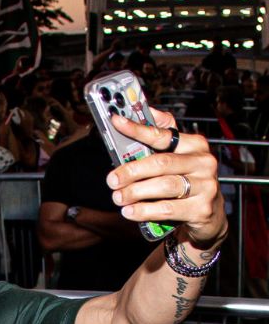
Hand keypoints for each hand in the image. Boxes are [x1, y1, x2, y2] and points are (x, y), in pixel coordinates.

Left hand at [107, 110, 226, 246]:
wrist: (210, 212)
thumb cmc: (187, 178)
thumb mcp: (178, 155)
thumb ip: (163, 134)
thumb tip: (148, 111)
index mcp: (195, 145)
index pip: (163, 134)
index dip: (138, 129)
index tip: (117, 123)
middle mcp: (203, 163)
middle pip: (161, 163)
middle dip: (132, 171)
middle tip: (112, 180)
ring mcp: (205, 186)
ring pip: (164, 186)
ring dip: (135, 192)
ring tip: (118, 197)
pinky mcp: (202, 209)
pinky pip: (167, 209)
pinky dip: (144, 210)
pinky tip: (130, 211)